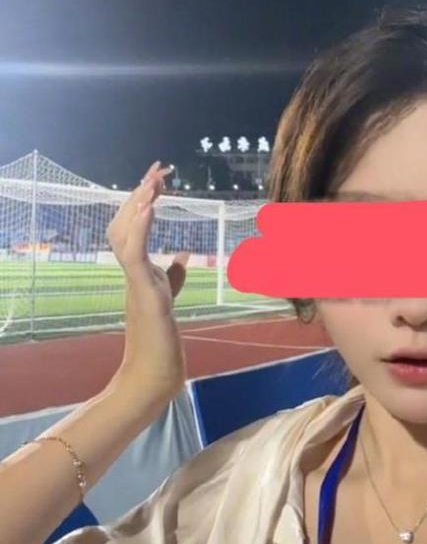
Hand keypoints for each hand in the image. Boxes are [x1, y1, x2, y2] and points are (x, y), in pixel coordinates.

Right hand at [107, 161, 187, 402]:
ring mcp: (135, 282)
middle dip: (142, 193)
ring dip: (139, 205)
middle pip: (127, 223)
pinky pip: (135, 254)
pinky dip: (141, 229)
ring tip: (152, 181)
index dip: (145, 200)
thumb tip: (183, 254)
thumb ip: (174, 275)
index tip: (159, 177)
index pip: (136, 226)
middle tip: (160, 169)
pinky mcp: (142, 293)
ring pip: (126, 233)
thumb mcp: (169, 298)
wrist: (154, 374)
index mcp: (140, 271)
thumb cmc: (161, 341)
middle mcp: (133, 272)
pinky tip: (149, 207)